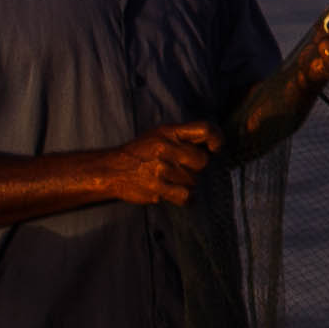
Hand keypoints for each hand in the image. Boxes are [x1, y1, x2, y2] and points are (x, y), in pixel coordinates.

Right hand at [103, 124, 227, 207]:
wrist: (112, 169)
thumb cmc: (141, 152)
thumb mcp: (160, 135)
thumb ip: (184, 136)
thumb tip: (214, 142)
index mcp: (169, 132)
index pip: (205, 130)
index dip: (217, 138)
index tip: (215, 148)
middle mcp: (166, 148)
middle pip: (202, 161)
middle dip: (195, 167)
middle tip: (181, 168)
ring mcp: (162, 168)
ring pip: (194, 180)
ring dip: (186, 183)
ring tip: (170, 179)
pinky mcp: (158, 188)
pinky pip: (186, 196)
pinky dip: (186, 198)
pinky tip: (178, 194)